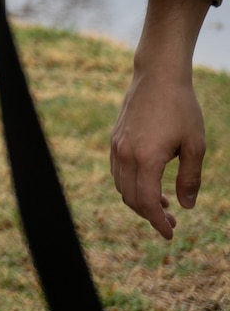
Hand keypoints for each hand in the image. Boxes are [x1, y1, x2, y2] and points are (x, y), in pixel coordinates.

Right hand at [110, 0, 210, 238]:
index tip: (170, 234)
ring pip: (121, 185)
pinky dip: (131, 184)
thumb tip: (185, 206)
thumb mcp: (195, 145)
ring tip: (164, 204)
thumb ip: (190, 178)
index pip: (147, 202)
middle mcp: (125, 154)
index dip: (158, 222)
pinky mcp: (115, 138)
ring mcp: (117, 145)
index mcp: (146, 158)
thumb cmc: (181, 108)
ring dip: (139, 200)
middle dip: (149, 215)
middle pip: (131, 198)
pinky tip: (150, 182)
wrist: (158, 76)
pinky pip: (118, 171)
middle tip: (171, 223)